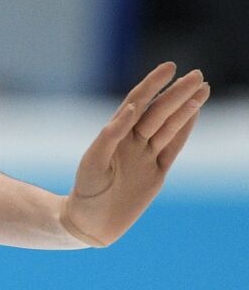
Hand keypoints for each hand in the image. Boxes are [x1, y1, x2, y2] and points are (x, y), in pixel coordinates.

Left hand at [60, 62, 209, 245]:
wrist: (90, 222)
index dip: (153, 84)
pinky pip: (174, 147)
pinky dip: (185, 130)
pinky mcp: (157, 172)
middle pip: (159, 112)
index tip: (169, 67)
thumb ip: (111, 135)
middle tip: (197, 74)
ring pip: (170, 126)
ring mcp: (145, 156)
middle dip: (177, 93)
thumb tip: (134, 108)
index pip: (138, 102)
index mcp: (114, 135)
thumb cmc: (86, 190)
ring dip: (186, 107)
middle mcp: (132, 141)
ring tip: (203, 89)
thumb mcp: (94, 161)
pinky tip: (195, 114)